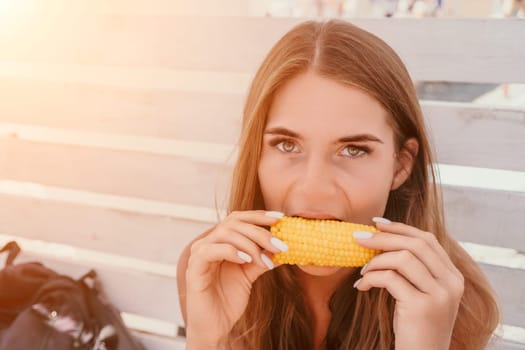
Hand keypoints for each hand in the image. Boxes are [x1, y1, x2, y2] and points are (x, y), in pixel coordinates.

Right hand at [184, 210, 286, 348]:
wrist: (214, 327)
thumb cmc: (228, 300)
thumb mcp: (250, 274)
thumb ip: (262, 258)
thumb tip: (283, 246)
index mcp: (220, 241)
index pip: (238, 218)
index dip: (259, 215)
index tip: (280, 219)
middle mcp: (208, 243)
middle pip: (234, 223)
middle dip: (260, 232)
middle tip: (280, 245)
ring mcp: (199, 254)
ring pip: (224, 233)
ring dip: (250, 244)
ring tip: (265, 259)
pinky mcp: (193, 268)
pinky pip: (211, 251)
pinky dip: (231, 251)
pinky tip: (246, 261)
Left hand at [354, 219, 463, 349]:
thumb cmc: (415, 326)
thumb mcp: (420, 293)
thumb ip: (412, 269)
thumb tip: (380, 237)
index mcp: (453, 276)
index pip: (427, 239)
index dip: (400, 227)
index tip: (376, 223)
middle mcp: (451, 283)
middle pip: (415, 244)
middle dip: (382, 238)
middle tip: (358, 238)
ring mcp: (440, 295)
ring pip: (402, 258)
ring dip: (375, 261)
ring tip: (362, 271)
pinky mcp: (422, 307)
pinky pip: (390, 279)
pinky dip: (371, 278)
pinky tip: (361, 286)